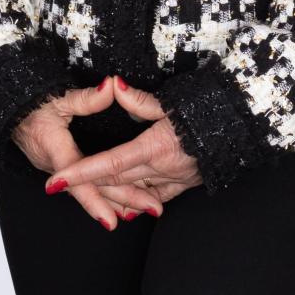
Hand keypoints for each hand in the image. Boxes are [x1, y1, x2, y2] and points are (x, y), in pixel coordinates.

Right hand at [12, 78, 163, 229]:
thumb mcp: (58, 96)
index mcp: (54, 147)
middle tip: (153, 209)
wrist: (9, 109)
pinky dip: (101, 194)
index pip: (76, 175)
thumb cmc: (31, 102)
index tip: (111, 221)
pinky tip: (119, 203)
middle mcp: (54, 164)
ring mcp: (56, 169)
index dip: (93, 199)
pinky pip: (81, 186)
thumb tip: (112, 87)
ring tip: (143, 212)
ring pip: (88, 190)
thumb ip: (87, 97)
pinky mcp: (59, 167)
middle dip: (121, 202)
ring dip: (114, 201)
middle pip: (91, 188)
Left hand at [47, 78, 202, 219]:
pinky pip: (156, 198)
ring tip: (83, 195)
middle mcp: (161, 169)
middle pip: (116, 181)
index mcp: (154, 147)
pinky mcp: (184, 185)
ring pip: (133, 194)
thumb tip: (112, 85)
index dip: (81, 173)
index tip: (56, 180)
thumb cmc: (202, 112)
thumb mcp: (169, 102)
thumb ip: (137, 99)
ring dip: (109, 197)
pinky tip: (127, 209)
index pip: (109, 164)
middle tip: (58, 185)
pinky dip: (139, 203)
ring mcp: (173, 180)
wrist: (238, 129)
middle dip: (86, 185)